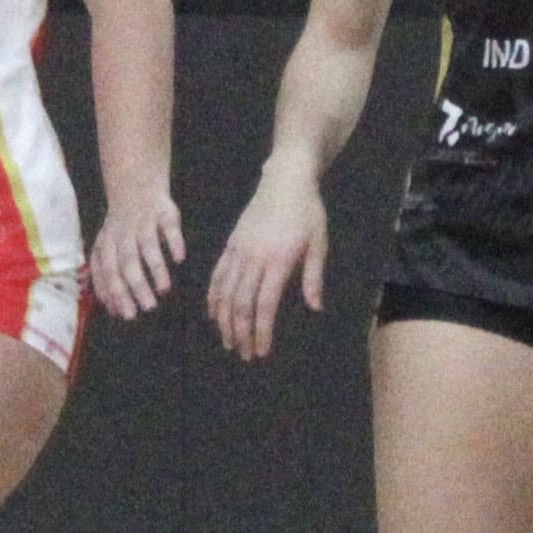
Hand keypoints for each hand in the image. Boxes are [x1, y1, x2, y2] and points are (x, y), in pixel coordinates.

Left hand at [85, 181, 184, 324]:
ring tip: (164, 290)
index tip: (125, 314)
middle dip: (136, 287)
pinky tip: (179, 258)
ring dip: (155, 268)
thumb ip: (107, 277)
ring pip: (147, 246)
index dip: (115, 293)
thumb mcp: (107, 248)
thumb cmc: (122, 229)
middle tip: (147, 308)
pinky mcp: (164, 211)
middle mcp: (123, 234)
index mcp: (106, 244)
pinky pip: (169, 226)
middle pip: (127, 262)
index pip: (107, 272)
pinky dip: (173, 241)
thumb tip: (114, 311)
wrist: (134, 186)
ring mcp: (144, 222)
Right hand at [202, 165, 324, 360]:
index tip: (261, 351)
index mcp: (278, 260)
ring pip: (225, 291)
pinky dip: (214, 296)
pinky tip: (214, 312)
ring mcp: (239, 250)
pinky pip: (218, 274)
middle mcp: (254, 258)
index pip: (265, 305)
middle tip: (244, 354)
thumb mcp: (319, 242)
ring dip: (224, 319)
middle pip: (241, 303)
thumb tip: (315, 307)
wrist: (285, 179)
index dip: (261, 331)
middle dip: (240, 332)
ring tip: (228, 340)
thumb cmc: (307, 211)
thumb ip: (313, 276)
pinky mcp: (231, 243)